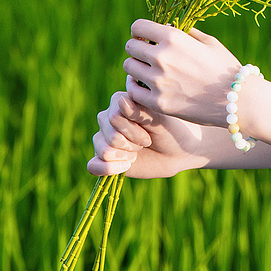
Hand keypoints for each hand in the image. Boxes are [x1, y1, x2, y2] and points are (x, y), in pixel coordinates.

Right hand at [87, 84, 206, 178]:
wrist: (178, 151)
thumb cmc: (171, 130)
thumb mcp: (159, 120)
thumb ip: (140, 111)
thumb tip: (120, 101)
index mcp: (119, 101)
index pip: (114, 118)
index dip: (134, 131)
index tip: (150, 133)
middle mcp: (107, 118)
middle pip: (110, 135)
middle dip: (133, 143)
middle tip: (146, 142)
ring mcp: (104, 138)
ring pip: (103, 150)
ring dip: (126, 155)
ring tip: (138, 151)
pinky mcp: (104, 159)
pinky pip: (93, 166)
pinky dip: (108, 169)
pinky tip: (126, 166)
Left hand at [122, 20, 240, 127]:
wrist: (236, 100)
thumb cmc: (225, 68)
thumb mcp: (208, 42)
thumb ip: (185, 32)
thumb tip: (167, 25)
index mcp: (173, 38)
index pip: (138, 27)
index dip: (140, 31)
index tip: (145, 38)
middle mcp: (162, 57)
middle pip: (131, 47)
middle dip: (138, 49)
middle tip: (147, 56)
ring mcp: (158, 81)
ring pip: (129, 67)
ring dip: (136, 67)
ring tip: (148, 71)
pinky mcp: (158, 102)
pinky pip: (133, 90)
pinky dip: (137, 86)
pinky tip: (147, 86)